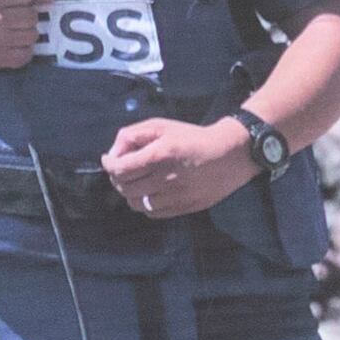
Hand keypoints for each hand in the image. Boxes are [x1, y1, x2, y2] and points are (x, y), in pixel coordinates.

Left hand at [99, 114, 259, 221]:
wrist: (231, 153)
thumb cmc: (192, 137)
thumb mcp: (161, 126)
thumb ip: (132, 136)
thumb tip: (113, 154)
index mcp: (159, 156)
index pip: (120, 170)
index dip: (109, 165)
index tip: (108, 160)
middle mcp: (166, 179)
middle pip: (125, 188)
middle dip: (117, 178)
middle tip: (122, 170)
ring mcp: (177, 196)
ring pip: (137, 204)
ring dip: (130, 193)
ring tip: (136, 182)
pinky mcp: (187, 207)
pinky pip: (153, 213)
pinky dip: (146, 204)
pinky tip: (151, 192)